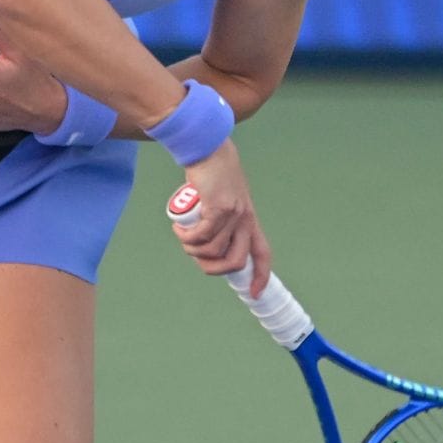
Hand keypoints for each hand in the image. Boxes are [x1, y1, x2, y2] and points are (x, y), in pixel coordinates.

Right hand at [169, 139, 272, 295]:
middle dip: (213, 269)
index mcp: (249, 219)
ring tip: (182, 234)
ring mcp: (233, 213)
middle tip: (196, 259)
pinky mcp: (218, 207)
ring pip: (212, 249)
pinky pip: (201, 235)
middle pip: (236, 261)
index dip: (261, 275)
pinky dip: (186, 236)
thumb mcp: (224, 198)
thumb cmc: (212, 173)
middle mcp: (245, 218)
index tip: (254, 293)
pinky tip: (179, 227)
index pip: (263, 252)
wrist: (208, 149)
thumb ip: (221, 217)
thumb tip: (208, 243)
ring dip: (192, 248)